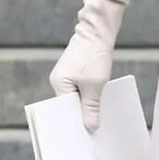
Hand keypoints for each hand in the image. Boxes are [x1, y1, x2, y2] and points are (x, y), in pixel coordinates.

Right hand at [49, 0, 145, 130]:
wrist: (100, 29)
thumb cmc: (95, 55)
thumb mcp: (96, 84)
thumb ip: (91, 106)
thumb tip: (90, 127)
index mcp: (58, 84)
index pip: (64, 109)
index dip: (75, 119)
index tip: (85, 130)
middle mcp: (59, 80)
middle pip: (70, 103)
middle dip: (81, 112)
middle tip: (93, 125)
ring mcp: (67, 73)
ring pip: (77, 95)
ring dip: (88, 101)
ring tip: (98, 112)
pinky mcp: (77, 68)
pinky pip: (82, 86)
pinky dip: (90, 92)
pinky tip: (100, 97)